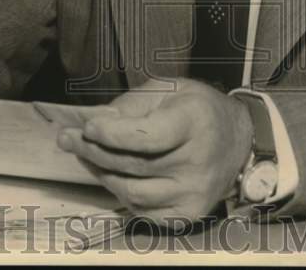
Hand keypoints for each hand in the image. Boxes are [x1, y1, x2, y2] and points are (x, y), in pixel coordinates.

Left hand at [56, 78, 253, 223]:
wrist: (238, 142)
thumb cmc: (198, 110)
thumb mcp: (170, 90)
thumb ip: (132, 104)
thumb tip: (95, 120)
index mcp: (195, 122)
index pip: (147, 137)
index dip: (112, 134)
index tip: (86, 127)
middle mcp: (197, 162)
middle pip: (133, 164)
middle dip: (93, 151)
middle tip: (68, 139)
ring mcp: (193, 193)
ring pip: (132, 192)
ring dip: (102, 173)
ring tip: (85, 155)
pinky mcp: (188, 214)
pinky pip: (142, 210)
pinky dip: (120, 193)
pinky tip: (110, 175)